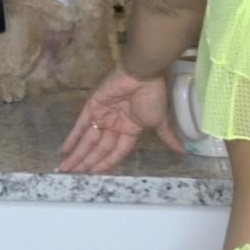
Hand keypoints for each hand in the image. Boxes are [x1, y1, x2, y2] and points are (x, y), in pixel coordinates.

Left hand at [57, 67, 186, 173]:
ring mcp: (103, 115)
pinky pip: (80, 125)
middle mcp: (115, 124)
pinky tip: (65, 149)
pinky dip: (72, 136)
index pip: (115, 151)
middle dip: (86, 162)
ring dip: (77, 153)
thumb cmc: (153, 97)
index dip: (105, 163)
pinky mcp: (92, 106)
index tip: (93, 175)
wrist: (142, 74)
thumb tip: (184, 151)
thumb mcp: (160, 121)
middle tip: (72, 174)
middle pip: (98, 148)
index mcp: (130, 129)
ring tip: (65, 167)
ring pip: (88, 139)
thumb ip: (167, 136)